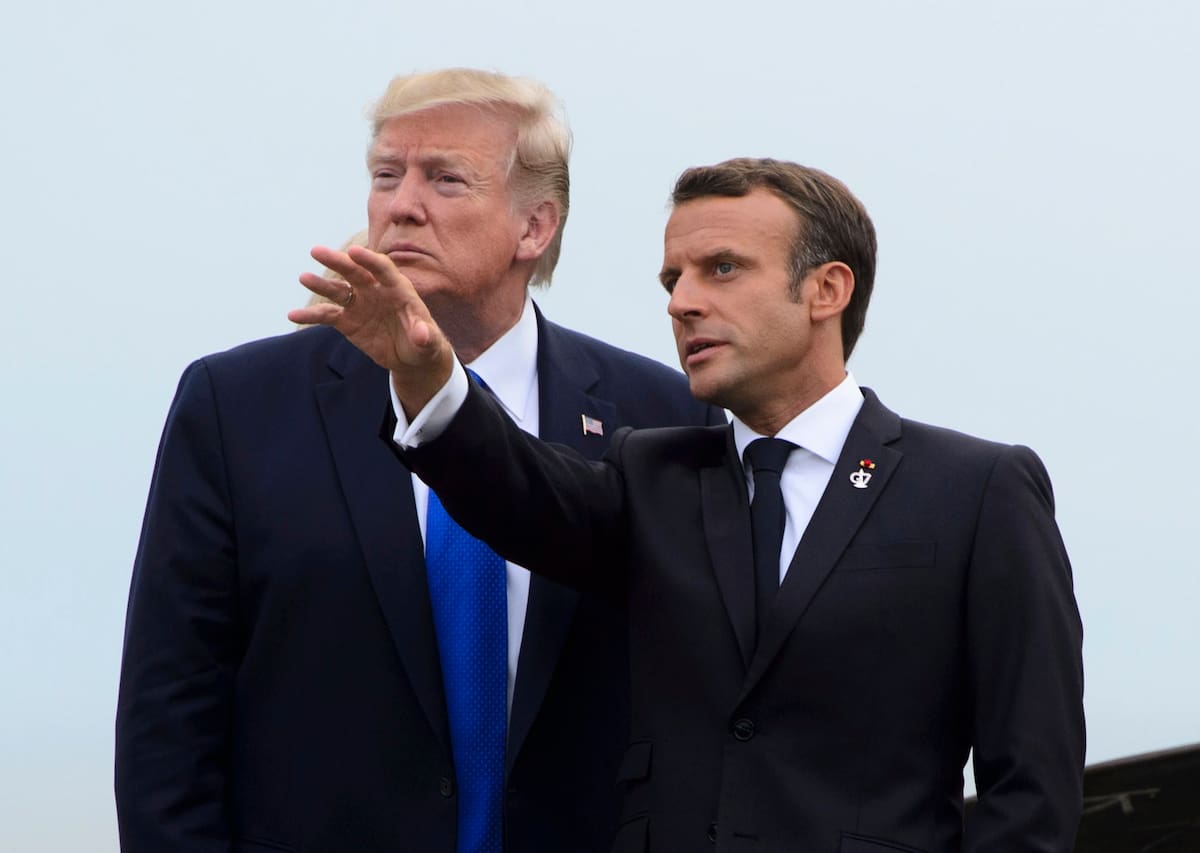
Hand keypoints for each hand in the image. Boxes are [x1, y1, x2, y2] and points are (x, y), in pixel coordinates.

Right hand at [289, 245, 454, 413]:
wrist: (411, 356)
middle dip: (337, 262)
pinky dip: (311, 316)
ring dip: (321, 284)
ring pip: (337, 290)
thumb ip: (425, 336)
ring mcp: (359, 304)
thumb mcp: (428, 343)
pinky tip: (293, 315)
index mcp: (397, 289)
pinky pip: (327, 316)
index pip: (383, 269)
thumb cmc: (424, 344)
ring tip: (303, 278)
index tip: (354, 251)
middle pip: (355, 272)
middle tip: (317, 251)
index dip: (369, 260)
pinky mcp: (348, 321)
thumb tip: (422, 335)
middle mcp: (375, 291)